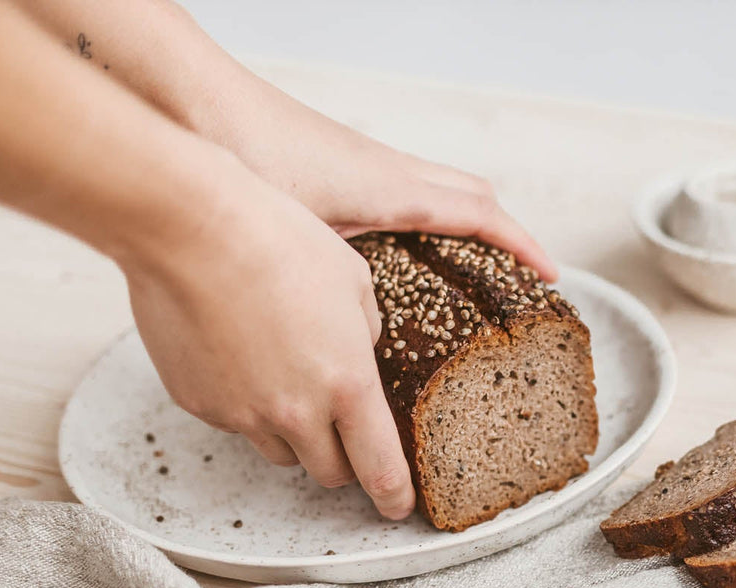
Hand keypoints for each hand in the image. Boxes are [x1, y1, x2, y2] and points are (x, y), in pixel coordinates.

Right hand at [118, 156, 415, 518]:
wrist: (191, 228)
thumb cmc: (279, 241)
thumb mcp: (354, 283)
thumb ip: (366, 335)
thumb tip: (360, 356)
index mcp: (347, 384)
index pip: (380, 468)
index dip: (394, 496)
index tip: (399, 508)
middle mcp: (295, 411)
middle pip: (330, 473)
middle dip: (344, 462)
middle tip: (346, 439)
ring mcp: (242, 412)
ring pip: (281, 454)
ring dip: (295, 437)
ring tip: (291, 388)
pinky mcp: (199, 403)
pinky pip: (235, 424)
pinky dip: (248, 408)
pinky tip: (244, 360)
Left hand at [217, 81, 557, 280]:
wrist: (185, 102)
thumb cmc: (240, 157)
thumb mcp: (300, 235)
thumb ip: (334, 284)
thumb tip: (354, 336)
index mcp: (394, 188)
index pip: (482, 216)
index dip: (521, 249)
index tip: (550, 277)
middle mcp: (387, 169)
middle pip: (471, 194)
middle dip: (503, 233)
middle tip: (514, 274)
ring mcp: (361, 162)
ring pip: (436, 185)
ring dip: (461, 219)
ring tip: (463, 267)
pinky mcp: (333, 162)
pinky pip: (399, 186)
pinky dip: (418, 213)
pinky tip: (389, 248)